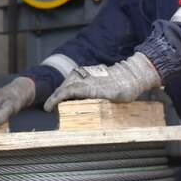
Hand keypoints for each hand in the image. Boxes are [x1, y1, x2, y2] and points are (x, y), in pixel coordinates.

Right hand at [44, 52, 160, 111]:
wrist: (133, 74)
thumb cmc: (126, 89)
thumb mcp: (114, 99)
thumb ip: (98, 102)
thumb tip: (83, 108)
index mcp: (90, 86)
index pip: (67, 92)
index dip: (56, 99)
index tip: (48, 107)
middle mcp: (87, 78)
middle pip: (65, 86)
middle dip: (55, 96)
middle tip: (49, 106)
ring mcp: (88, 74)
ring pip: (69, 80)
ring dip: (62, 90)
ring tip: (57, 99)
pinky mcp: (91, 72)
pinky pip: (75, 78)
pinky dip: (69, 85)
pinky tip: (70, 91)